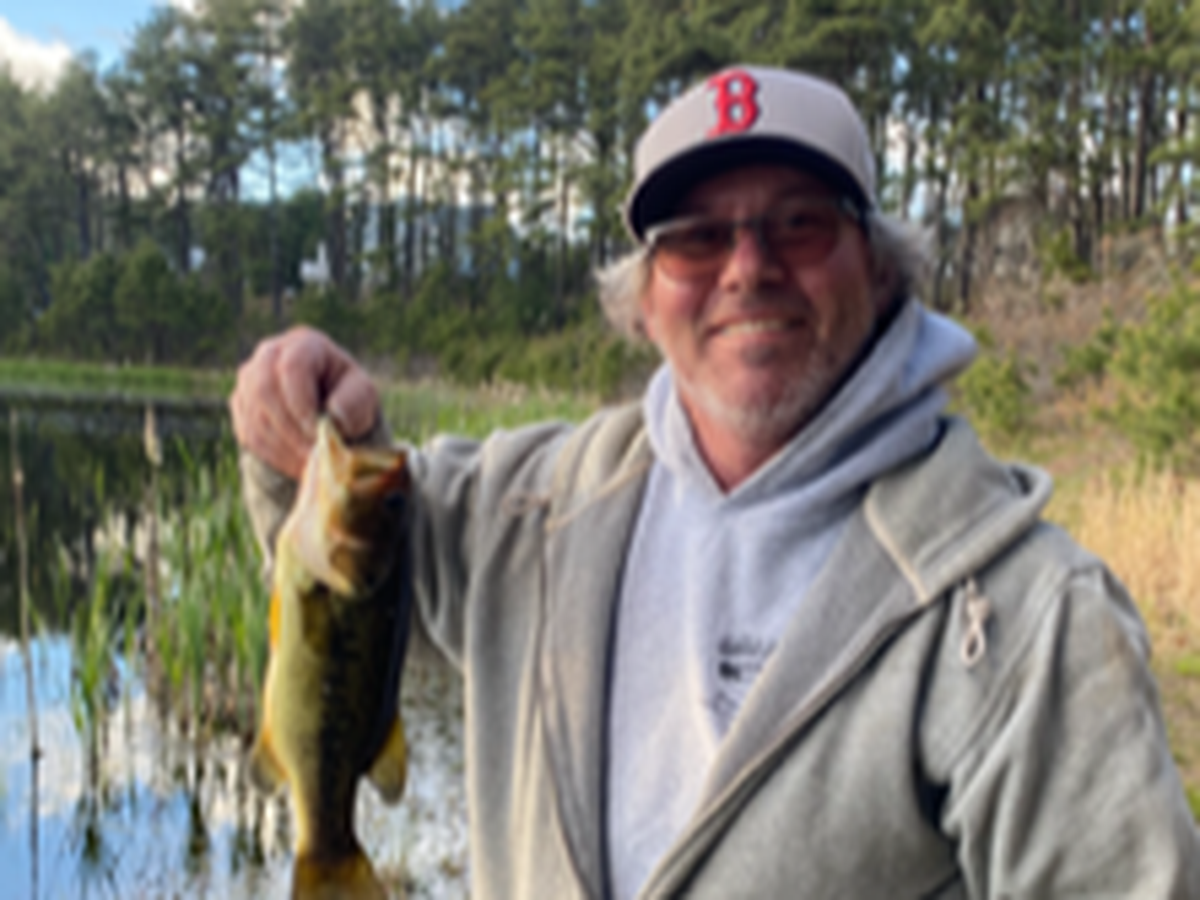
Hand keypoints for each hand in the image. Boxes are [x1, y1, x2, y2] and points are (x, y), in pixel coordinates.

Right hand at [230, 326, 379, 478]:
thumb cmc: (348, 395)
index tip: (319, 432)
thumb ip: (354, 401)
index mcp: (304, 344)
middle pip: (264, 389)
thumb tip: (335, 417)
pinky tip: (293, 463)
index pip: (292, 367)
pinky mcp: (241, 403)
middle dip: (290, 428)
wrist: (328, 408)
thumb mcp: (363, 394)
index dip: (301, 403)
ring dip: (281, 445)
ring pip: (254, 413)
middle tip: (312, 455)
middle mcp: (270, 353)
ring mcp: (250, 378)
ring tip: (308, 464)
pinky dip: (270, 453)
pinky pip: (247, 431)